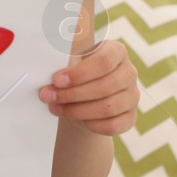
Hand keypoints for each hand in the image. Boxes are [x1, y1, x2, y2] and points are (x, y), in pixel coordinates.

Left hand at [39, 0, 138, 135]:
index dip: (79, 73)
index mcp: (116, 51)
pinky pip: (114, 125)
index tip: (56, 80)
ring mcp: (132, 95)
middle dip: (71, 94)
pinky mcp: (131, 116)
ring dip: (77, 111)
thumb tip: (44, 63)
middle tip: (48, 96)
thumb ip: (64, 60)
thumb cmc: (78, 73)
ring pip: (108, 108)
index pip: (103, 61)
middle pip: (104, 87)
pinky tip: (76, 120)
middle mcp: (129, 72)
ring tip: (56, 108)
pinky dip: (92, 125)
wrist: (86, 96)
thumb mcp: (71, 61)